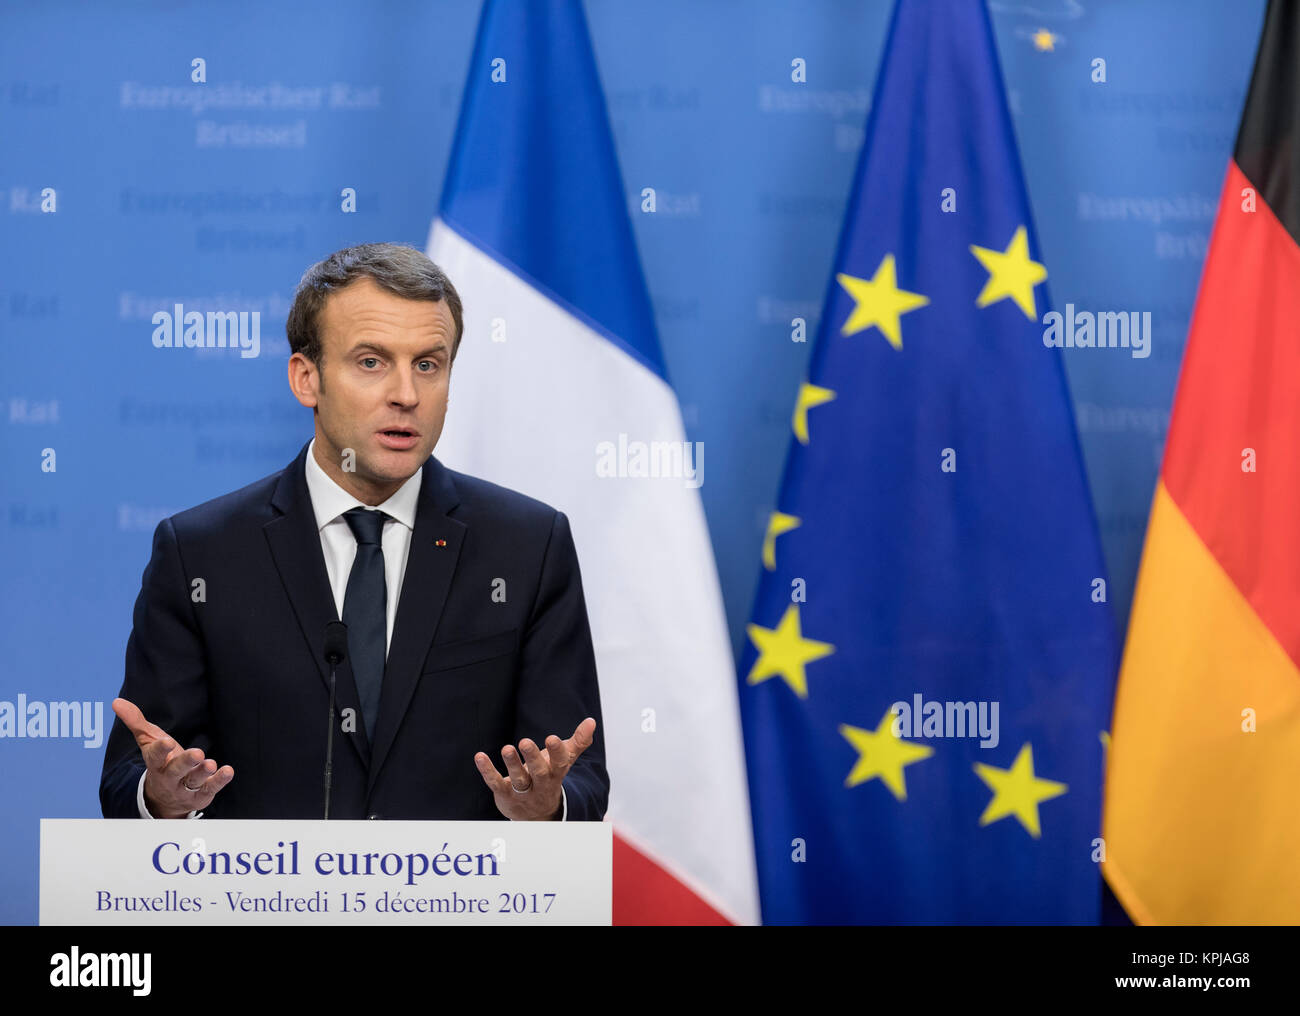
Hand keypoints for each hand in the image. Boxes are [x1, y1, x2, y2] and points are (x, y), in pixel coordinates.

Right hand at [112, 697, 233, 818]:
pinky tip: (227, 771)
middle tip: (197, 753)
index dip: (160, 750)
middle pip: (176, 771)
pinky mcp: (201, 795)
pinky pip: (210, 788)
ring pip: (194, 781)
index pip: (155, 757)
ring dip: (202, 772)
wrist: (164, 799)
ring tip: (211, 763)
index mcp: (156, 764)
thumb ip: (136, 722)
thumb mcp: (148, 742)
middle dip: (186, 762)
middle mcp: (170, 778)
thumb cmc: (160, 762)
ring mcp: (185, 788)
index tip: (166, 742)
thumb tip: (116, 701)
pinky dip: (219, 780)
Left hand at [474, 717, 595, 820]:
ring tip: (507, 748)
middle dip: (532, 758)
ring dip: (512, 764)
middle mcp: (540, 785)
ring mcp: (522, 792)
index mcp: (556, 774)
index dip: (556, 752)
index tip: (553, 738)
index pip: (559, 764)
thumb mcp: (564, 761)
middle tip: (525, 741)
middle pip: (539, 773)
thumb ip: (578, 742)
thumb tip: (591, 721)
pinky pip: (495, 783)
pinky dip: (487, 770)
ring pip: (519, 780)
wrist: (536, 815)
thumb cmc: (550, 778)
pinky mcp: (505, 795)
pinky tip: (480, 756)